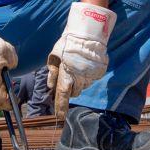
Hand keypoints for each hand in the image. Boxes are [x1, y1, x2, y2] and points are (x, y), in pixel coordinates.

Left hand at [47, 2, 116, 118]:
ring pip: (83, 86)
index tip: (60, 116)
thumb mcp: (54, 56)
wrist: (88, 33)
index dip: (60, 108)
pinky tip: (84, 64)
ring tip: (76, 66)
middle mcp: (80, 79)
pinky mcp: (99, 73)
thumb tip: (50, 86)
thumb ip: (52, 73)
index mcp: (67, 75)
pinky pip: (91, 79)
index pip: (62, 96)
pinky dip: (87, 75)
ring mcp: (91, 76)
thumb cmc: (68, 43)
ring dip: (78, 82)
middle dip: (69, 89)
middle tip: (67, 77)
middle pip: (73, 93)